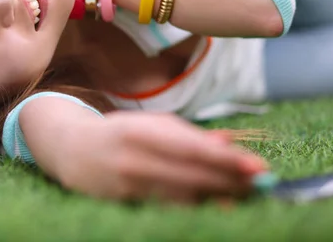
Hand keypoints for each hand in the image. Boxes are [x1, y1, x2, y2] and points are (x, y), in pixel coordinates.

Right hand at [56, 111, 266, 203]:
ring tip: (243, 196)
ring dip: (217, 197)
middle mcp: (133, 158)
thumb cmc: (120, 133)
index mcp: (141, 132)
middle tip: (261, 185)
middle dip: (229, 181)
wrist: (71, 150)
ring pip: (181, 196)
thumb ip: (188, 135)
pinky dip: (192, 207)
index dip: (226, 160)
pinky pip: (165, 207)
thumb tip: (229, 144)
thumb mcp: (151, 125)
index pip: (192, 148)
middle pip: (191, 175)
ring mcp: (126, 184)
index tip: (257, 166)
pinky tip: (213, 206)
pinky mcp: (123, 203)